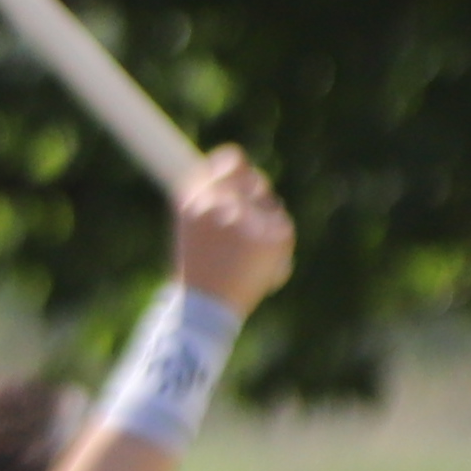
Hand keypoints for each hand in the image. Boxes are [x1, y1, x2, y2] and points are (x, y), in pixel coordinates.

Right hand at [170, 145, 292, 310]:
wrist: (205, 309)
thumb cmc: (195, 272)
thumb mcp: (189, 230)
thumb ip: (209, 199)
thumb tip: (234, 168)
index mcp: (197, 197)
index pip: (232, 161)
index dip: (236, 166)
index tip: (239, 172)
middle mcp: (223, 202)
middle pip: (256, 180)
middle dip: (256, 196)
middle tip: (249, 221)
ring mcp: (250, 217)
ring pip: (271, 205)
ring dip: (264, 222)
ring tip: (245, 256)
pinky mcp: (275, 235)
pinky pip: (281, 227)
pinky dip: (275, 244)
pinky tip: (259, 265)